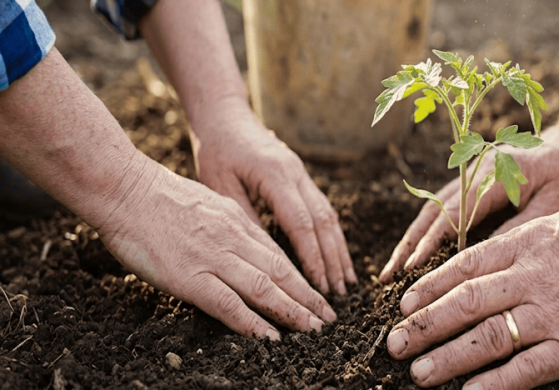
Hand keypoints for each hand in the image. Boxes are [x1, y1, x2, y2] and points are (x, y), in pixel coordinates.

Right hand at [98, 160, 336, 338]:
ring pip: (265, 288)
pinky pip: (230, 304)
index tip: (316, 292)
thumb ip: (225, 224)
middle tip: (329, 317)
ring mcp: (214, 258)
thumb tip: (240, 243)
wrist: (123, 189)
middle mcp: (233, 239)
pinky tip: (271, 337)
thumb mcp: (205, 203)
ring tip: (314, 329)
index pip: (277, 254)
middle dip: (308, 296)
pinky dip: (253, 322)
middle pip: (282, 272)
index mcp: (236, 221)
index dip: (300, 276)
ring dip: (293, 311)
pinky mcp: (191, 277)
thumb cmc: (154, 196)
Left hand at [190, 103, 354, 294]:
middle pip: (323, 221)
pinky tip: (335, 256)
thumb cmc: (216, 150)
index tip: (318, 286)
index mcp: (275, 175)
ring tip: (346, 280)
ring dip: (338, 249)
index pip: (301, 223)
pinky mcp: (301, 177)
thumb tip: (264, 258)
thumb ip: (244, 218)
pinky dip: (330, 235)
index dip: (312, 257)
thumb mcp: (219, 186)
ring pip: (329, 215)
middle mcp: (296, 174)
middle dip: (333, 259)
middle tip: (340, 292)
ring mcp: (302, 174)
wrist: (224, 115)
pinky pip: (322, 209)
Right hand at [380, 122, 558, 281]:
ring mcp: (471, 174)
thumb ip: (519, 230)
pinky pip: (444, 209)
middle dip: (408, 245)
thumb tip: (482, 261)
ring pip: (432, 210)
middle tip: (387, 278)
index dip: (430, 243)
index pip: (452, 213)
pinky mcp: (475, 183)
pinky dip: (427, 232)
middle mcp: (474, 170)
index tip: (411, 271)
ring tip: (392, 272)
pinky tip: (416, 255)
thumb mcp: (557, 205)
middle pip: (432, 211)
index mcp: (492, 172)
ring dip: (412, 240)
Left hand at [385, 208, 558, 388]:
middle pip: (464, 304)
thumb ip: (519, 242)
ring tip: (419, 372)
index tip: (403, 303)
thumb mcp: (558, 223)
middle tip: (395, 344)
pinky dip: (494, 383)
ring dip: (447, 357)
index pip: (463, 267)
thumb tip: (483, 258)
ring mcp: (551, 315)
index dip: (428, 287)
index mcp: (525, 246)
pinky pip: (526, 369)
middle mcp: (530, 279)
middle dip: (423, 325)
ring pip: (486, 338)